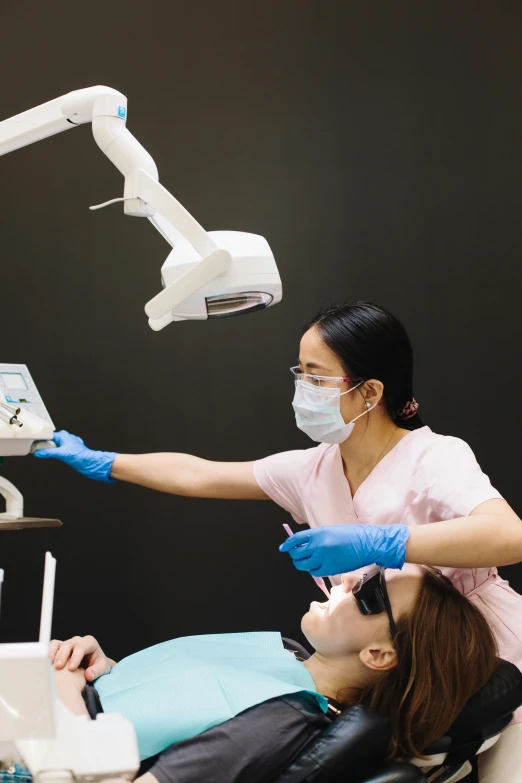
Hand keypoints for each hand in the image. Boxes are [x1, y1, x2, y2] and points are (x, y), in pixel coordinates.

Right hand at [34, 430, 116, 481]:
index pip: (48, 435)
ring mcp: (70, 443)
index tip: (33, 444)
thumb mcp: (61, 454)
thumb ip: (48, 453)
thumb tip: (38, 453)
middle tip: (37, 450)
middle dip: (45, 445)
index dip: (40, 440)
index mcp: (63, 435)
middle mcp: (67, 437)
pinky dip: (56, 452)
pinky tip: (54, 456)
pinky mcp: (72, 449)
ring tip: (43, 454)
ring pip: (56, 444)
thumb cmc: (80, 456)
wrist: (91, 463)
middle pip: (51, 440)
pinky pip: (61, 449)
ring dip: (51, 449)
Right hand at [50, 635, 115, 680]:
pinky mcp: (60, 648)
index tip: (72, 668)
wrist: (94, 664)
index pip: (81, 647)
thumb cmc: (98, 665)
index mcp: (89, 642)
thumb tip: (88, 675)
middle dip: (63, 655)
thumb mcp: (103, 667)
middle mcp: (78, 641)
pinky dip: (48, 653)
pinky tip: (46, 664)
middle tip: (59, 667)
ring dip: (53, 654)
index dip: (76, 657)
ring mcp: (68, 644)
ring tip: (50, 665)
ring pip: (58, 644)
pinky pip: (52, 646)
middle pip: (68, 644)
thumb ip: (97, 671)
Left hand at [279, 524, 409, 575]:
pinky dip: (313, 570)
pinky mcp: (330, 569)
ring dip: (302, 564)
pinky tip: (317, 566)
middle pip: (297, 554)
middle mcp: (318, 546)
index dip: (287, 544)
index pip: (295, 539)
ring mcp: (323, 558)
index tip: (283, 548)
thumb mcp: (330, 531)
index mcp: (318, 533)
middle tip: (297, 555)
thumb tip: (303, 544)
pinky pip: (314, 572)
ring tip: (307, 561)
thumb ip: (316, 537)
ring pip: (303, 565)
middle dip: (294, 556)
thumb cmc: (350, 535)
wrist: (366, 543)